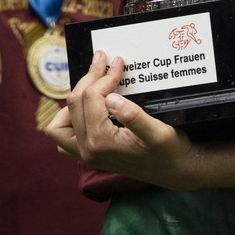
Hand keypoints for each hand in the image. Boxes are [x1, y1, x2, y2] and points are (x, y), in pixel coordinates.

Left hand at [46, 50, 200, 187]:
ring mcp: (86, 155)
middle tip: (104, 63)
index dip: (105, 76)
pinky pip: (64, 138)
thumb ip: (134, 116)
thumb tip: (110, 97)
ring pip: (59, 124)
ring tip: (93, 87)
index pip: (92, 97)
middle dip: (89, 79)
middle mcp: (88, 150)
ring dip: (73, 102)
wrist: (175, 171)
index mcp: (101, 142)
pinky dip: (70, 120)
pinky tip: (89, 109)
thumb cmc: (169, 152)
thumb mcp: (159, 132)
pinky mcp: (89, 156)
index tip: (118, 62)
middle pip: (74, 104)